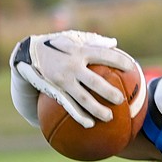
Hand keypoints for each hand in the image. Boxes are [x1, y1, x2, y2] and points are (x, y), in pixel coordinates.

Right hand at [12, 31, 139, 127]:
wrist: (29, 53)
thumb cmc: (57, 44)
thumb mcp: (73, 37)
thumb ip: (94, 40)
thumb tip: (115, 44)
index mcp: (80, 51)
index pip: (103, 55)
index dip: (118, 61)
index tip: (132, 67)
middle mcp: (72, 66)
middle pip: (94, 81)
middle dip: (108, 91)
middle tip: (121, 100)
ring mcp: (64, 80)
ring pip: (82, 98)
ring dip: (96, 109)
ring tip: (110, 117)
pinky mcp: (56, 90)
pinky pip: (69, 106)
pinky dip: (79, 116)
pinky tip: (90, 124)